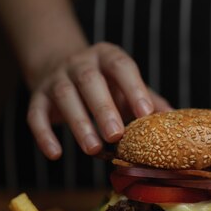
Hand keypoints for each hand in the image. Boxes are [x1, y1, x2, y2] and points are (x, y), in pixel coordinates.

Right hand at [27, 42, 171, 158]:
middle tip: (116, 136)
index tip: (146, 113)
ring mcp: (56, 79)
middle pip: (90, 81)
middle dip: (103, 108)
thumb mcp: (126, 85)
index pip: (121, 66)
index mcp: (107, 57)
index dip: (133, 88)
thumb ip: (148, 100)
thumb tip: (175, 121)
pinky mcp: (38, 97)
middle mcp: (80, 63)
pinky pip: (35, 114)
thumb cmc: (105, 83)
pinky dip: (44, 134)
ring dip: (79, 123)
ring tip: (93, 149)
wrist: (59, 66)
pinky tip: (55, 153)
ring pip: (65, 97)